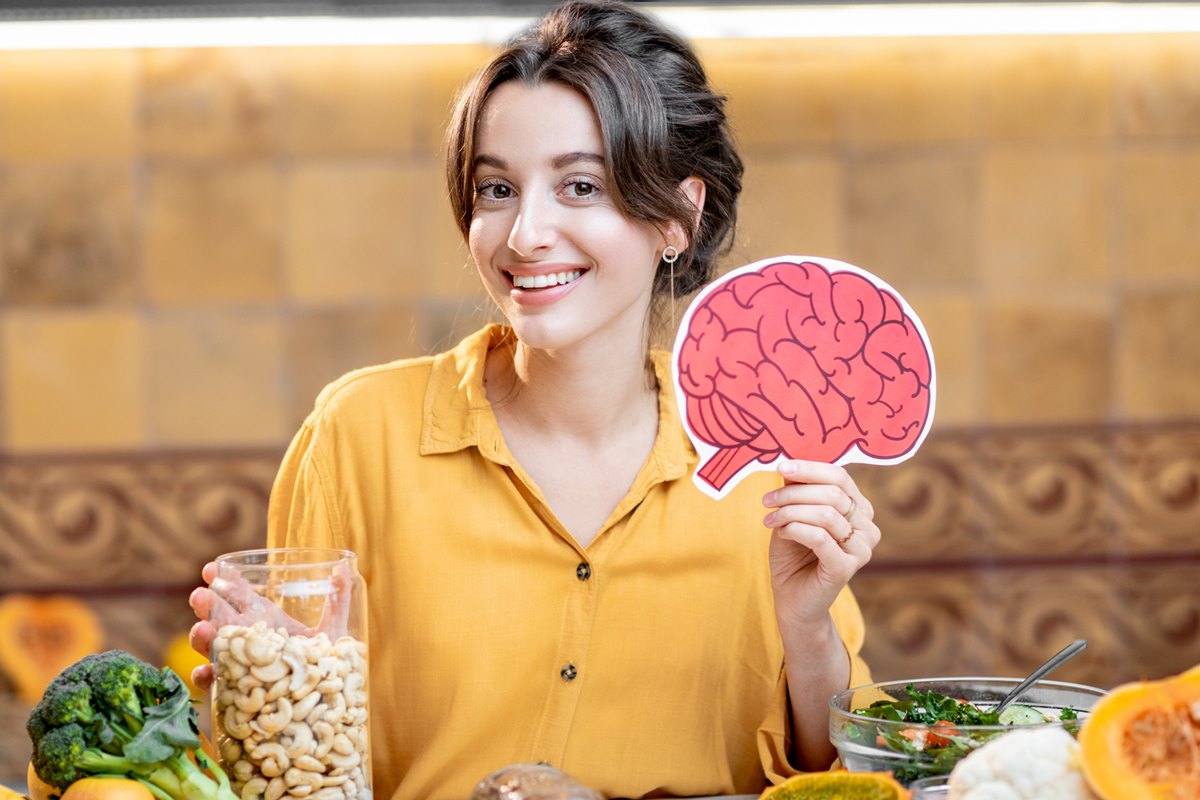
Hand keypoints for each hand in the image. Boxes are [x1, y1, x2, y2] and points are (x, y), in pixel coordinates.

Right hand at [187, 558, 356, 691]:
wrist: (323, 705)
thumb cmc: (324, 664)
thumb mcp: (333, 631)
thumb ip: (338, 600)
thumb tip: (344, 567)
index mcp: (265, 620)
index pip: (239, 595)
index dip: (225, 581)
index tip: (212, 569)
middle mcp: (248, 640)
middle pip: (219, 618)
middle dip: (206, 604)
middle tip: (200, 595)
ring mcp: (239, 664)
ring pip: (212, 648)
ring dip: (201, 637)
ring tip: (202, 630)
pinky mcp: (236, 691)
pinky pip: (215, 685)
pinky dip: (206, 678)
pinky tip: (205, 672)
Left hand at [761, 459, 879, 632]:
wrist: (792, 599)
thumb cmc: (794, 554)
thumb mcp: (793, 514)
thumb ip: (797, 490)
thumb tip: (790, 464)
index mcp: (859, 509)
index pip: (840, 477)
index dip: (810, 468)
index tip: (781, 467)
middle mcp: (868, 527)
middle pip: (832, 493)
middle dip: (793, 493)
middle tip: (766, 500)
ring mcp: (862, 549)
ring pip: (825, 514)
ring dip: (790, 512)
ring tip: (769, 520)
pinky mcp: (847, 568)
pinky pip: (819, 536)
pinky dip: (794, 529)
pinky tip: (780, 533)